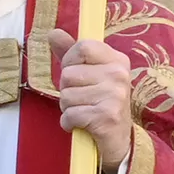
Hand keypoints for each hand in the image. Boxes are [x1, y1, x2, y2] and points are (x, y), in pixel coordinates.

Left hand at [45, 29, 133, 171]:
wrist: (120, 141)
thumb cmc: (100, 104)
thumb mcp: (89, 75)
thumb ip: (71, 54)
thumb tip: (53, 32)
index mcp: (117, 60)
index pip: (82, 47)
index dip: (69, 61)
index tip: (76, 74)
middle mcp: (119, 74)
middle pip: (68, 74)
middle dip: (66, 90)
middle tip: (82, 99)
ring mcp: (114, 95)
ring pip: (66, 96)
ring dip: (68, 108)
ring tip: (84, 112)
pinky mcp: (106, 116)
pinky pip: (70, 115)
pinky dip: (69, 123)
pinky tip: (82, 125)